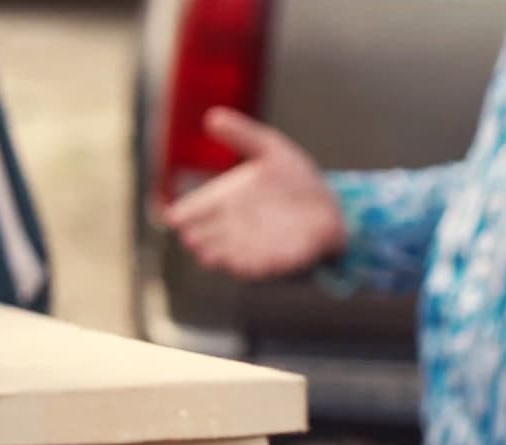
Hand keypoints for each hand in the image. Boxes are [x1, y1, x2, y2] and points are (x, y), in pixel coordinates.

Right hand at [163, 107, 346, 279]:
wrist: (331, 205)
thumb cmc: (294, 179)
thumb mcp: (270, 148)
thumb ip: (242, 135)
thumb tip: (212, 116)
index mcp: (226, 199)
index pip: (197, 209)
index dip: (184, 214)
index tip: (174, 217)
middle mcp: (234, 226)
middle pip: (207, 236)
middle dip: (199, 238)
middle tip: (192, 237)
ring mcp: (253, 246)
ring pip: (228, 255)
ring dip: (219, 256)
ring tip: (208, 255)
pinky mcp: (279, 261)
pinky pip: (261, 267)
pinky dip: (251, 267)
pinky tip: (240, 265)